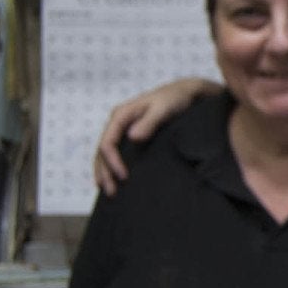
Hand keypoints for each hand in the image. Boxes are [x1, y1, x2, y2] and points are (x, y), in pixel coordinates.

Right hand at [93, 78, 222, 194]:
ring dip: (105, 172)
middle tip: (112, 193)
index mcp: (121, 115)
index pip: (108, 142)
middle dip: (105, 172)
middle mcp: (118, 122)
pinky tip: (114, 180)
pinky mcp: (129, 136)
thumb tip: (133, 137)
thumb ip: (150, 122)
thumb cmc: (174, 99)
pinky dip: (111, 167)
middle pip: (102, 151)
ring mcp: (122, 129)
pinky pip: (115, 153)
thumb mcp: (164, 109)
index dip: (112, 162)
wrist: (184, 94)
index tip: (123, 177)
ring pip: (105, 154)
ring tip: (110, 192)